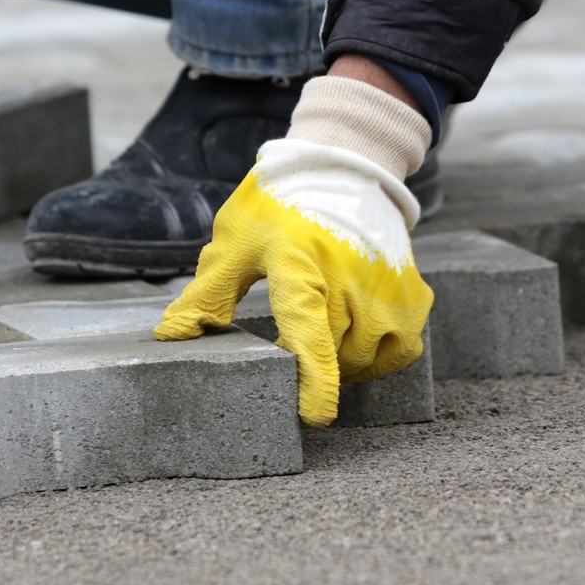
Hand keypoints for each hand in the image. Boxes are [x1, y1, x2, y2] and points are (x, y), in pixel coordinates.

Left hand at [156, 76, 432, 425]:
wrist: (342, 168)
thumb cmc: (280, 209)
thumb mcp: (235, 244)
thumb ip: (206, 295)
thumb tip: (169, 337)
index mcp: (299, 262)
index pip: (308, 328)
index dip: (314, 377)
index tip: (316, 416)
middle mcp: (351, 275)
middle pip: (334, 353)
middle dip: (310, 365)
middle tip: (290, 350)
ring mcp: (388, 286)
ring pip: (366, 357)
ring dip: (343, 364)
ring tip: (322, 340)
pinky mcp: (414, 293)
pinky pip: (401, 349)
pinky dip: (379, 356)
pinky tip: (356, 342)